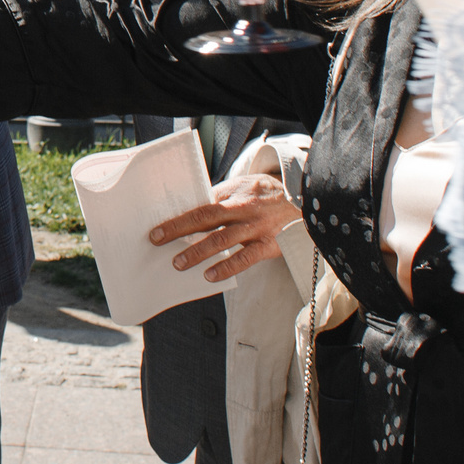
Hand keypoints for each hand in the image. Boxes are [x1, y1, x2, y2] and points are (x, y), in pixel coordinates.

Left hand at [149, 171, 302, 283]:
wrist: (306, 204)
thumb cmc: (266, 197)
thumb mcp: (244, 188)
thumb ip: (221, 199)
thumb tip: (191, 211)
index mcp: (235, 195)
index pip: (202, 205)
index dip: (179, 217)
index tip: (157, 228)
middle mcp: (244, 209)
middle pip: (207, 218)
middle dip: (180, 229)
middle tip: (157, 241)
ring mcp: (256, 228)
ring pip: (223, 239)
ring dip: (198, 252)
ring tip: (178, 263)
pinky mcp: (268, 245)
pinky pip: (245, 258)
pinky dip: (226, 267)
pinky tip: (210, 276)